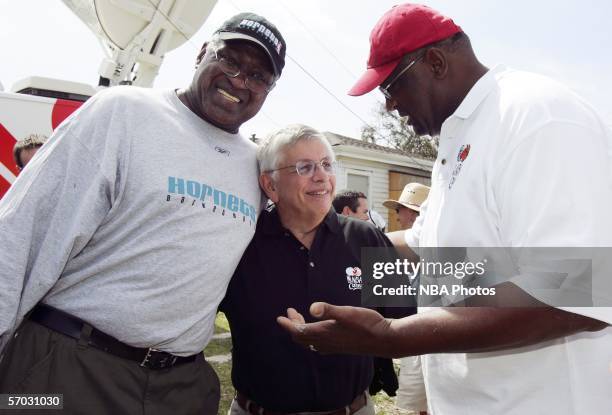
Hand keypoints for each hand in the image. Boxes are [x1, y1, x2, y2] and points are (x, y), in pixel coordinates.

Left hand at [277, 302, 393, 355]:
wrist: (384, 339)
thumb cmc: (367, 324)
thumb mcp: (347, 312)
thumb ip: (329, 310)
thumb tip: (312, 308)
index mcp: (324, 333)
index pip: (298, 332)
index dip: (288, 325)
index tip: (279, 317)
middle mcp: (326, 342)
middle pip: (301, 337)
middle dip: (293, 326)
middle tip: (290, 313)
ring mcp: (333, 346)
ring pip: (310, 341)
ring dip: (302, 330)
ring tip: (301, 319)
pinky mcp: (341, 346)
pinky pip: (319, 344)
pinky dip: (312, 335)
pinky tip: (318, 330)